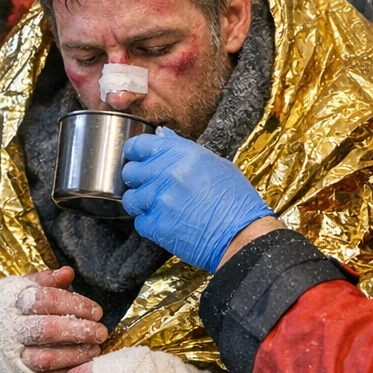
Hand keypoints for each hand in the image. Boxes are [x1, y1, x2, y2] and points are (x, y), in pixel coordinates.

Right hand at [0, 267, 107, 372]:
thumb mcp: (15, 289)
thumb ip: (43, 281)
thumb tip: (68, 273)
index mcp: (11, 301)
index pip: (47, 300)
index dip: (75, 305)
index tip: (97, 311)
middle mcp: (9, 328)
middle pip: (48, 330)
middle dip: (80, 331)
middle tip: (102, 331)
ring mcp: (10, 354)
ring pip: (46, 357)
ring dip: (75, 354)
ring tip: (95, 348)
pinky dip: (63, 372)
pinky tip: (80, 364)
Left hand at [122, 128, 274, 271]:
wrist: (243, 235)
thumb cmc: (236, 201)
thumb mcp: (216, 164)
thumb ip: (183, 149)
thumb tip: (163, 137)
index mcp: (182, 154)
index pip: (139, 145)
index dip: (134, 152)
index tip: (136, 158)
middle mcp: (168, 173)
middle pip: (130, 172)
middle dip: (137, 179)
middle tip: (150, 186)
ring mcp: (160, 200)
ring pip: (130, 198)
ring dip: (141, 203)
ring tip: (159, 207)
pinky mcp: (157, 225)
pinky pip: (139, 221)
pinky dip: (149, 223)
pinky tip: (166, 222)